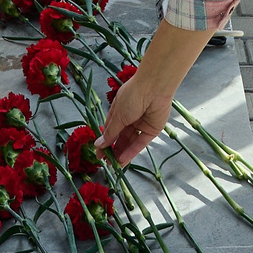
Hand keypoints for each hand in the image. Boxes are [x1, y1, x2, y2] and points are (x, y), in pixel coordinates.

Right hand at [104, 20, 218, 163]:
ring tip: (115, 165)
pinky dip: (132, 151)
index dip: (104, 142)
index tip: (98, 154)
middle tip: (106, 163)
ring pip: (130, 142)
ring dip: (122, 153)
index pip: (110, 130)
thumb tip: (98, 144)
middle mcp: (130, 118)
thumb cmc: (133, 95)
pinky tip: (123, 159)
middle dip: (113, 150)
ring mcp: (141, 124)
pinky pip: (140, 143)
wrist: (154, 87)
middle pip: (120, 138)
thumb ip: (110, 133)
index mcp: (119, 111)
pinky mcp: (152, 130)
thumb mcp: (118, 115)